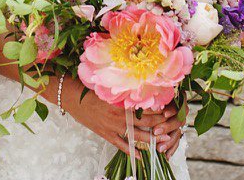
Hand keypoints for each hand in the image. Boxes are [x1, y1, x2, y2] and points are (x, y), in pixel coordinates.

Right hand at [58, 77, 182, 157]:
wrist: (71, 97)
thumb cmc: (89, 88)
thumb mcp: (109, 87)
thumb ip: (124, 90)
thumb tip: (140, 89)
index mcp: (122, 101)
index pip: (146, 107)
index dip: (159, 110)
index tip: (170, 110)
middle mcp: (120, 115)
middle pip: (145, 122)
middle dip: (160, 126)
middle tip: (172, 128)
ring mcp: (112, 126)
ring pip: (137, 135)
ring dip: (151, 139)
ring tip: (163, 142)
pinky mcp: (105, 134)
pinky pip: (121, 145)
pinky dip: (131, 151)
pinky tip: (140, 156)